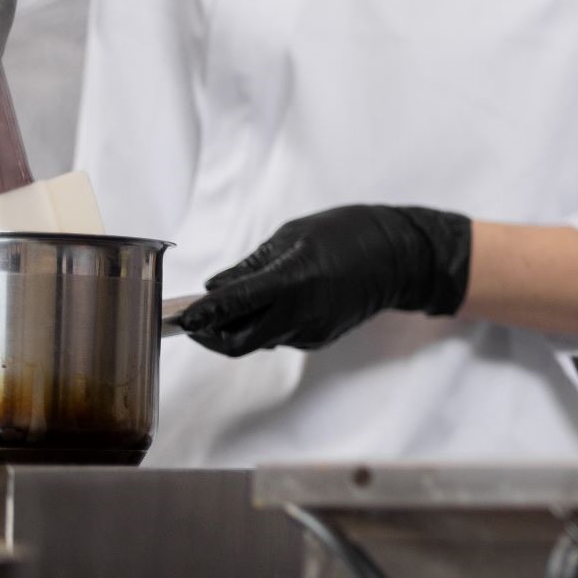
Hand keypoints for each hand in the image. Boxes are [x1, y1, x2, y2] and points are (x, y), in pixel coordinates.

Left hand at [177, 205, 473, 355]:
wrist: (400, 257)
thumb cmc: (349, 234)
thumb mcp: (294, 234)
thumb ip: (252, 265)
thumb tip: (214, 287)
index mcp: (293, 281)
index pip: (234, 306)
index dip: (201, 315)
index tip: (176, 318)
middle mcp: (302, 314)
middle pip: (238, 343)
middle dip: (210, 335)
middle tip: (193, 320)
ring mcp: (312, 332)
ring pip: (258, 341)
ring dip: (238, 327)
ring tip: (231, 304)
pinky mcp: (319, 339)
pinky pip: (280, 337)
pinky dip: (265, 324)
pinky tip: (273, 303)